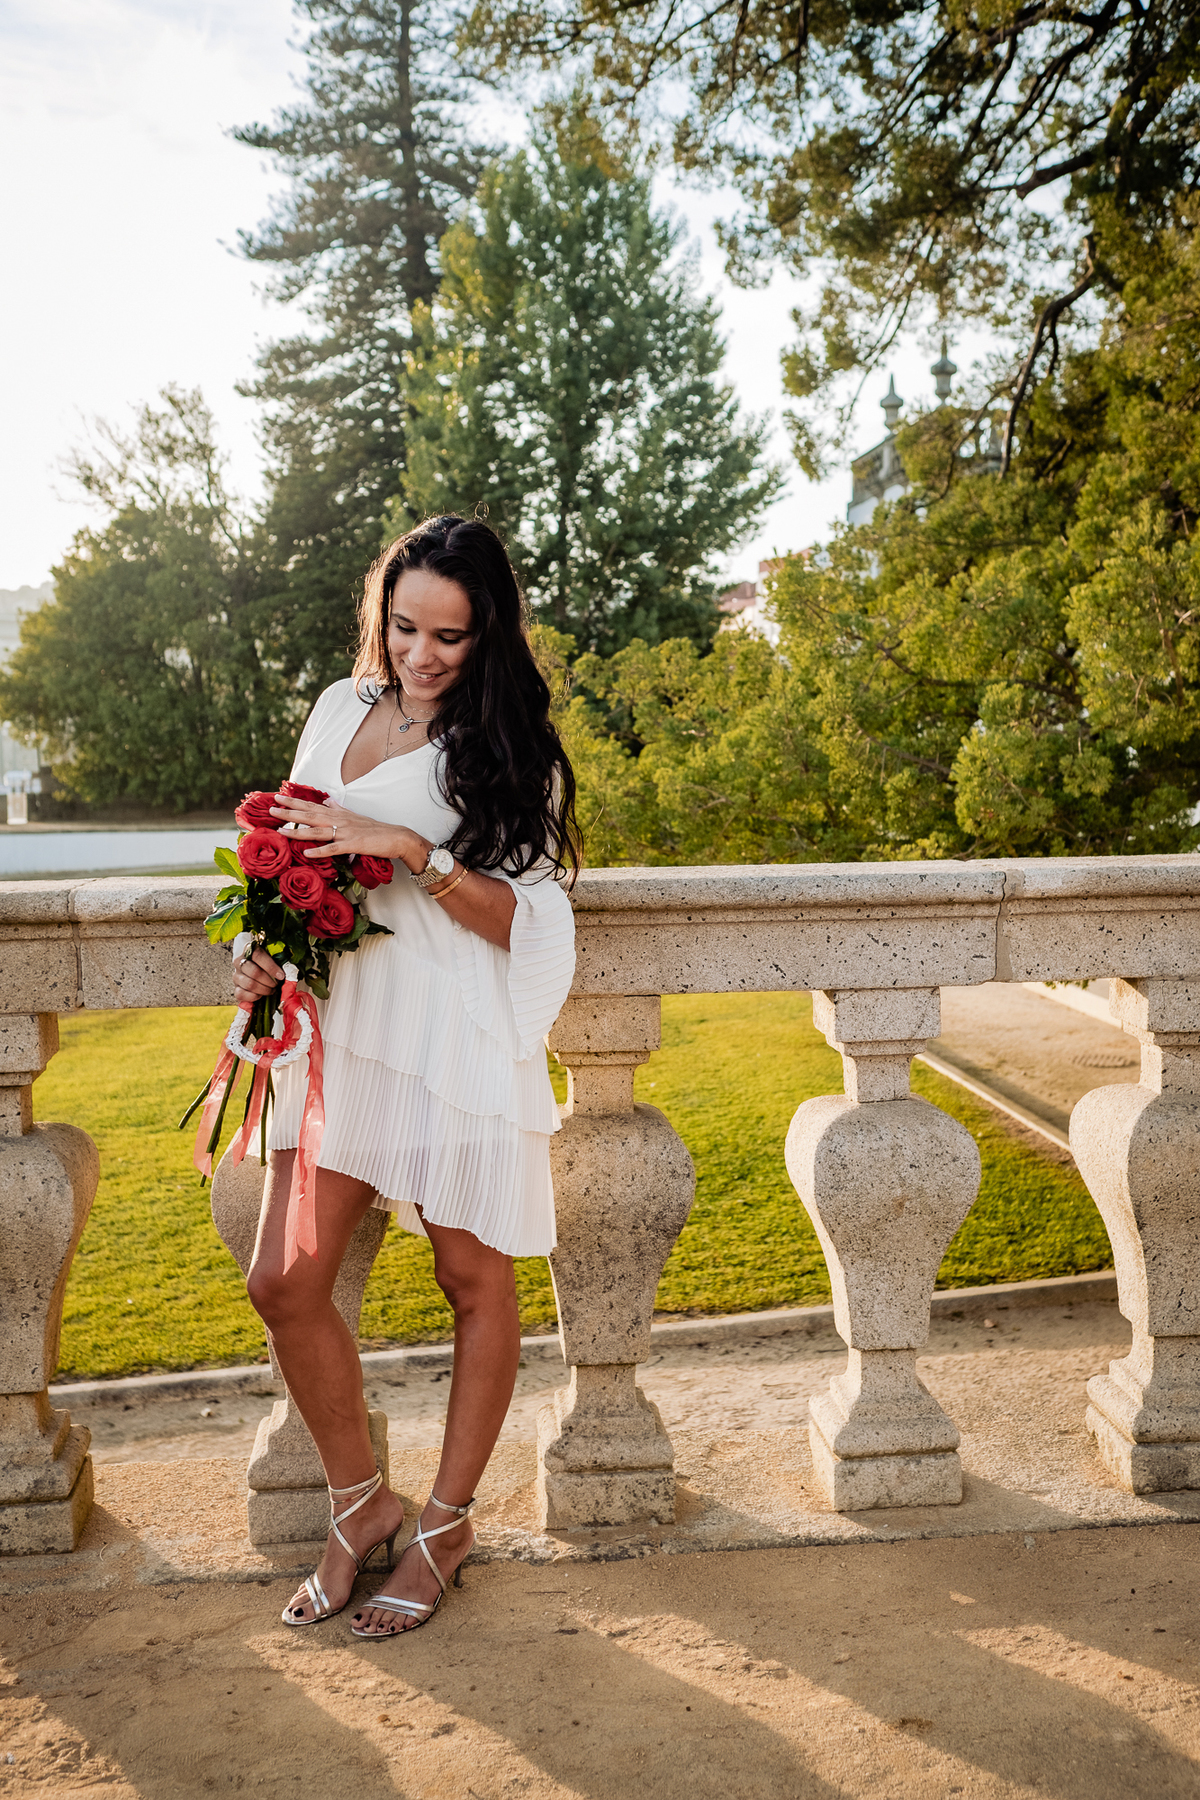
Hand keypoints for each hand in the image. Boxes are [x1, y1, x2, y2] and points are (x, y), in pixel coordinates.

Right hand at [233, 945, 283, 1007]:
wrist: (256, 972)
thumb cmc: (266, 965)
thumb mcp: (273, 958)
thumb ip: (278, 962)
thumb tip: (286, 973)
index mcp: (249, 950)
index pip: (258, 955)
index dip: (271, 967)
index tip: (281, 975)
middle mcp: (239, 962)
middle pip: (254, 972)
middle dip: (269, 980)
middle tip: (276, 984)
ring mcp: (236, 976)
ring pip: (250, 984)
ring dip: (264, 989)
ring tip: (271, 990)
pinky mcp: (235, 988)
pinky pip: (242, 994)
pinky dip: (255, 997)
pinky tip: (261, 994)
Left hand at [268, 793, 416, 866]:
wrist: (396, 837)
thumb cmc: (375, 829)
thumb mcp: (355, 816)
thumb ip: (340, 809)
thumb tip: (328, 801)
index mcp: (338, 814)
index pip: (312, 806)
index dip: (294, 802)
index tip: (278, 797)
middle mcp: (339, 821)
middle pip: (309, 816)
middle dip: (289, 812)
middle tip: (270, 809)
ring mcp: (345, 832)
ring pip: (317, 831)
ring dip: (297, 831)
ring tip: (280, 830)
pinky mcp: (353, 845)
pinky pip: (333, 849)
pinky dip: (320, 851)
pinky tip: (307, 853)